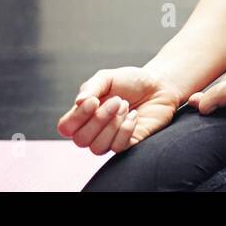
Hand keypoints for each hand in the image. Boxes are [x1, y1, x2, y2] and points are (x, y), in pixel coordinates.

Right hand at [55, 66, 184, 154]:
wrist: (159, 85)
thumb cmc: (131, 81)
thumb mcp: (108, 77)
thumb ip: (91, 87)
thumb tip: (79, 101)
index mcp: (84, 115)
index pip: (66, 128)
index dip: (77, 117)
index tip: (95, 100)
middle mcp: (93, 131)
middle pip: (81, 140)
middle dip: (100, 119)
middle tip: (118, 100)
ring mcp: (110, 140)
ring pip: (97, 147)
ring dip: (113, 125)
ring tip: (126, 106)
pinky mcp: (127, 145)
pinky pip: (118, 147)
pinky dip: (126, 129)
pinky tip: (134, 115)